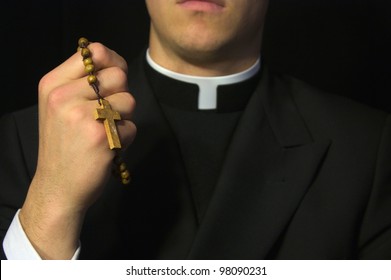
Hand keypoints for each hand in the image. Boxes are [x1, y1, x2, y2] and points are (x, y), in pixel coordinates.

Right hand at [19, 42, 135, 258]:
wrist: (58, 187)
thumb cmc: (64, 146)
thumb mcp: (59, 107)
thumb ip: (82, 83)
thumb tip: (115, 63)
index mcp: (53, 84)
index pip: (94, 52)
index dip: (113, 62)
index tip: (114, 79)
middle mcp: (64, 96)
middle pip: (118, 76)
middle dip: (121, 95)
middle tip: (106, 115)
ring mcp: (82, 116)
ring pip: (129, 101)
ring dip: (124, 118)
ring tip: (105, 132)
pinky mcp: (101, 136)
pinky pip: (131, 127)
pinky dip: (125, 139)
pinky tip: (107, 148)